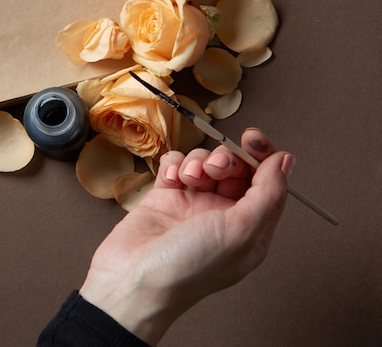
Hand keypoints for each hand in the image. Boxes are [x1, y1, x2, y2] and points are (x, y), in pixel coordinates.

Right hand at [79, 128, 294, 345]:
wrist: (133, 280)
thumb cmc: (189, 267)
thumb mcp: (240, 232)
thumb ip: (268, 194)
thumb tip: (286, 160)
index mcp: (249, 229)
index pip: (266, 182)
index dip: (262, 156)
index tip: (251, 138)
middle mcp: (222, 215)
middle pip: (234, 168)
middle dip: (225, 159)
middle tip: (214, 168)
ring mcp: (192, 204)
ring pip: (204, 162)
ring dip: (197, 162)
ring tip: (187, 179)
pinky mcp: (165, 196)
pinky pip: (175, 164)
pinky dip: (173, 165)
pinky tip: (170, 181)